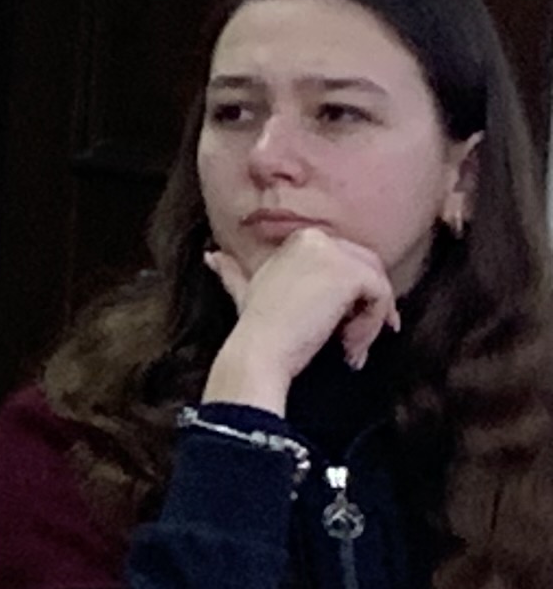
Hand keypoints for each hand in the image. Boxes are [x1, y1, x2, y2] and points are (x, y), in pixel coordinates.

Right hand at [203, 228, 401, 411]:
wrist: (258, 350)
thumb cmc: (255, 327)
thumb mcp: (245, 292)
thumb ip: (232, 272)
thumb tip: (209, 256)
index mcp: (299, 240)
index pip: (345, 261)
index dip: (352, 295)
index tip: (346, 325)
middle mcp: (317, 238)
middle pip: (367, 269)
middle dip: (368, 307)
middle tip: (357, 343)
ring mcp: (335, 253)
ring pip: (376, 284)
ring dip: (370, 321)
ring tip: (350, 349)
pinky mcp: (351, 274)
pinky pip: (380, 296)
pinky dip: (372, 325)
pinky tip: (350, 347)